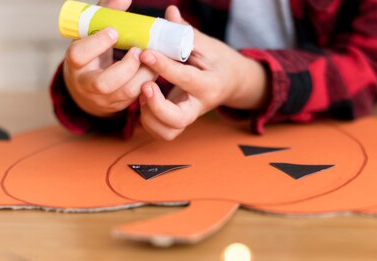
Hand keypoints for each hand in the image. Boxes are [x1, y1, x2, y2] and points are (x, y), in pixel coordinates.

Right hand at [63, 0, 156, 117]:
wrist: (87, 87)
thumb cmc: (92, 52)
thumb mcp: (93, 33)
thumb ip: (106, 14)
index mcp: (75, 63)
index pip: (79, 55)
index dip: (97, 43)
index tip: (114, 30)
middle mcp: (86, 85)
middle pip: (103, 83)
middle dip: (125, 67)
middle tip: (138, 50)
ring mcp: (104, 99)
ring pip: (125, 93)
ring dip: (144, 73)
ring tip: (152, 56)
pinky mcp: (119, 106)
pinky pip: (137, 97)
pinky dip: (149, 80)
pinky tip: (155, 67)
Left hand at [138, 6, 267, 140]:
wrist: (232, 82)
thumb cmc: (218, 60)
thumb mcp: (207, 44)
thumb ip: (185, 32)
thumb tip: (169, 12)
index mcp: (209, 84)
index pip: (186, 78)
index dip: (163, 66)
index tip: (146, 53)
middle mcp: (199, 106)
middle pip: (177, 120)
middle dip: (156, 106)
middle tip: (145, 86)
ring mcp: (188, 117)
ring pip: (167, 131)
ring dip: (149, 116)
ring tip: (143, 92)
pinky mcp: (178, 122)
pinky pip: (162, 132)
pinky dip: (148, 121)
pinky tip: (144, 100)